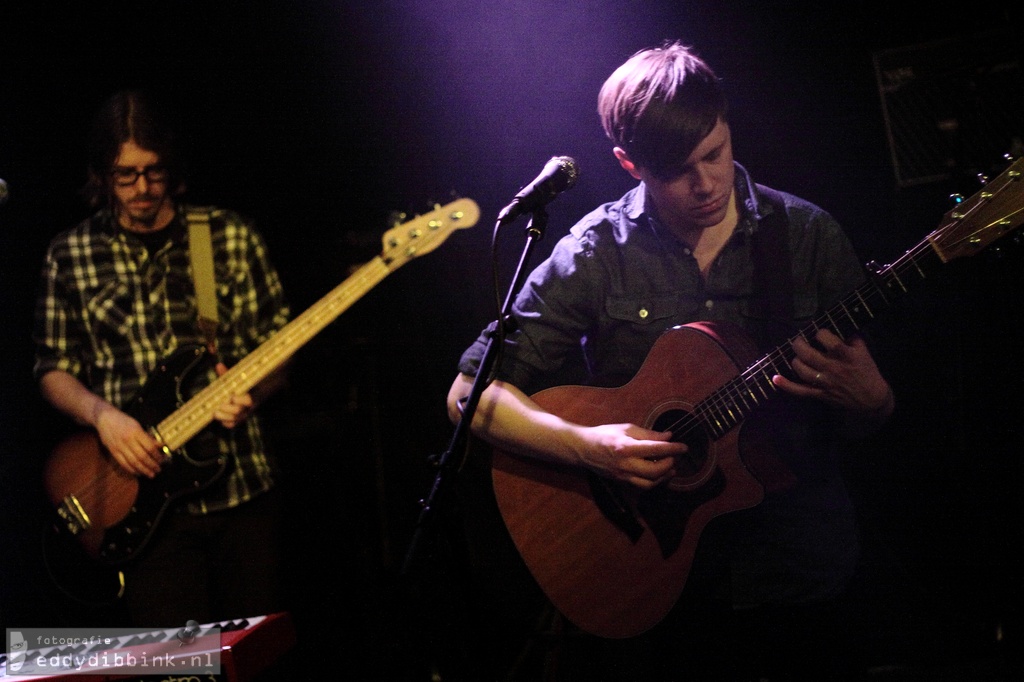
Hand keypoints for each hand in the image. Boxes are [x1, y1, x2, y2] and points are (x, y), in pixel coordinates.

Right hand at [93, 404, 162, 477]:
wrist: (105, 418)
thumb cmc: (123, 421)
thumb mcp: (137, 425)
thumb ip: (147, 437)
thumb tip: (160, 445)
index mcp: (136, 432)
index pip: (149, 447)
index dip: (157, 456)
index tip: (162, 460)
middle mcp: (127, 440)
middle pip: (142, 456)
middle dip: (151, 465)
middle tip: (158, 470)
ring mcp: (119, 447)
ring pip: (133, 462)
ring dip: (143, 470)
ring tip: (150, 474)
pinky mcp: (113, 452)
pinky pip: (123, 463)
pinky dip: (131, 469)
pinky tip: (138, 472)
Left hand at [212, 362, 255, 428]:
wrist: (255, 393)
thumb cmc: (242, 384)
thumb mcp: (237, 378)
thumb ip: (228, 374)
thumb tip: (218, 365)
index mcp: (252, 395)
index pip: (249, 400)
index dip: (240, 400)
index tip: (232, 396)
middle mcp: (249, 407)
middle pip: (239, 411)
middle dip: (228, 409)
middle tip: (219, 404)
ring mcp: (244, 414)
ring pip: (235, 419)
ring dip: (224, 416)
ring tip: (214, 412)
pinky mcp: (239, 419)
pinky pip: (233, 424)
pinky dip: (226, 423)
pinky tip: (219, 419)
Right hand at [575, 423, 687, 489]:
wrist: (583, 448)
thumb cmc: (605, 434)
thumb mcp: (626, 428)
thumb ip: (648, 434)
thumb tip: (668, 437)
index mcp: (627, 447)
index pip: (656, 449)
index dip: (673, 449)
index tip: (684, 447)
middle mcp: (626, 464)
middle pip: (655, 471)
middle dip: (669, 465)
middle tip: (674, 457)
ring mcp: (623, 475)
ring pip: (649, 483)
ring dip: (663, 477)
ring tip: (669, 468)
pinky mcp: (621, 482)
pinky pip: (641, 486)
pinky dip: (653, 482)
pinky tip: (657, 474)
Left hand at [772, 330, 892, 414]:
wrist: (871, 399)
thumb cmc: (867, 372)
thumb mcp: (864, 352)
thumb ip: (851, 339)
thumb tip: (839, 328)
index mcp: (845, 355)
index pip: (825, 338)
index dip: (819, 332)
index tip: (820, 333)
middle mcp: (832, 368)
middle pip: (807, 353)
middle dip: (799, 343)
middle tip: (799, 340)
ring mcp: (824, 382)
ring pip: (801, 369)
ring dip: (796, 360)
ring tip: (798, 355)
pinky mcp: (819, 394)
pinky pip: (799, 390)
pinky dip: (786, 385)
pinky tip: (775, 378)